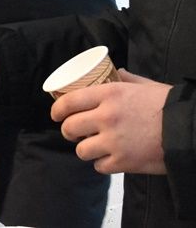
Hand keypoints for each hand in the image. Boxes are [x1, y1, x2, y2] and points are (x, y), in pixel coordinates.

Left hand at [52, 69, 169, 174]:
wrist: (190, 130)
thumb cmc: (169, 106)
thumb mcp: (146, 85)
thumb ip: (127, 79)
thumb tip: (116, 71)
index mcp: (109, 94)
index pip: (69, 102)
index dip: (57, 110)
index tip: (56, 115)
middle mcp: (106, 117)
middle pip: (70, 127)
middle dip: (68, 131)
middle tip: (73, 132)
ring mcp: (113, 141)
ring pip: (81, 150)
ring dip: (85, 149)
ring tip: (93, 147)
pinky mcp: (123, 162)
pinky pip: (99, 166)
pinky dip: (102, 164)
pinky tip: (109, 159)